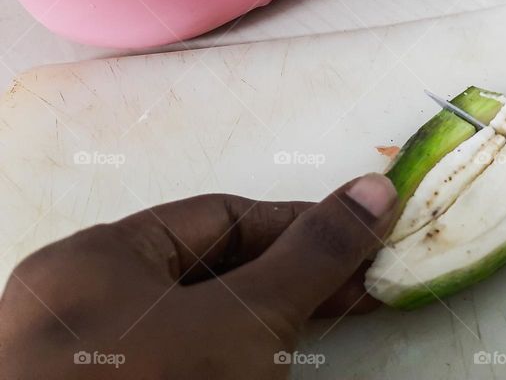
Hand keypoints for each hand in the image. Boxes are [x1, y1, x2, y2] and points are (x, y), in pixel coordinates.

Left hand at [0, 173, 397, 378]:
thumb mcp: (247, 318)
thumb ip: (313, 254)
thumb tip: (376, 188)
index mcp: (97, 260)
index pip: (221, 217)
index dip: (299, 224)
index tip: (363, 236)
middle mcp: (86, 310)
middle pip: (214, 272)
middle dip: (295, 277)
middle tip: (364, 286)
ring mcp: (100, 368)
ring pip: (206, 326)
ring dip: (276, 323)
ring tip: (342, 317)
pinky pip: (194, 365)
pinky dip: (246, 363)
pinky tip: (286, 367)